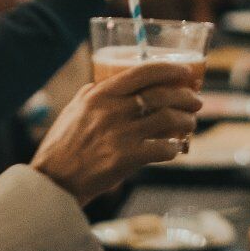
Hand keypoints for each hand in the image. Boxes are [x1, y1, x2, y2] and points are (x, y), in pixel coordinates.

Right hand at [30, 62, 202, 205]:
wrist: (53, 180)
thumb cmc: (63, 144)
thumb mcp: (74, 108)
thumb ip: (94, 92)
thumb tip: (112, 80)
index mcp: (101, 94)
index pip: (143, 71)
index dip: (171, 70)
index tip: (187, 72)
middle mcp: (112, 110)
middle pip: (162, 95)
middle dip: (187, 96)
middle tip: (196, 101)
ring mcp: (120, 134)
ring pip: (168, 120)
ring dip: (186, 121)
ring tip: (191, 123)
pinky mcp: (126, 158)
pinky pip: (162, 149)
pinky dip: (174, 148)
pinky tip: (176, 148)